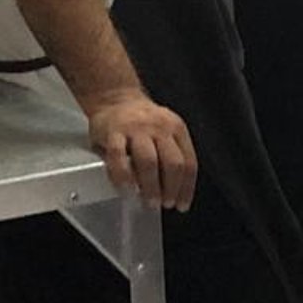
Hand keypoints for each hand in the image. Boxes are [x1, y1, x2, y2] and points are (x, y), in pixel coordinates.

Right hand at [84, 92, 196, 211]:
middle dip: (171, 189)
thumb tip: (175, 191)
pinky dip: (123, 178)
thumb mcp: (165, 131)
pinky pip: (118, 159)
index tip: (182, 205)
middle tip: (165, 204)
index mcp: (176, 129)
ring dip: (151, 187)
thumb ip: (171, 154)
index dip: (187, 188)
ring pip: (148, 162)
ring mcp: (136, 129)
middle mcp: (159, 127)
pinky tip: (126, 190)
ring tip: (150, 202)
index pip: (188, 162)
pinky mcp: (113, 133)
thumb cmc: (142, 122)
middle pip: (172, 163)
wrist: (115, 98)